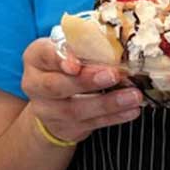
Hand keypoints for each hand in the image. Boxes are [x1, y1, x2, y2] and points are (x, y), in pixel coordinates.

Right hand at [21, 37, 141, 143]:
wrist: (53, 101)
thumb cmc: (68, 64)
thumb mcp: (71, 48)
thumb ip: (86, 44)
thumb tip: (117, 41)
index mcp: (36, 58)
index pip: (44, 55)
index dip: (60, 59)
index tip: (76, 64)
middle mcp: (36, 85)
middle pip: (57, 86)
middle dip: (87, 81)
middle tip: (113, 75)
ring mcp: (48, 110)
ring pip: (75, 109)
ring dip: (108, 103)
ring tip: (134, 96)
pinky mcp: (65, 128)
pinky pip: (91, 124)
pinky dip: (114, 117)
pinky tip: (131, 110)